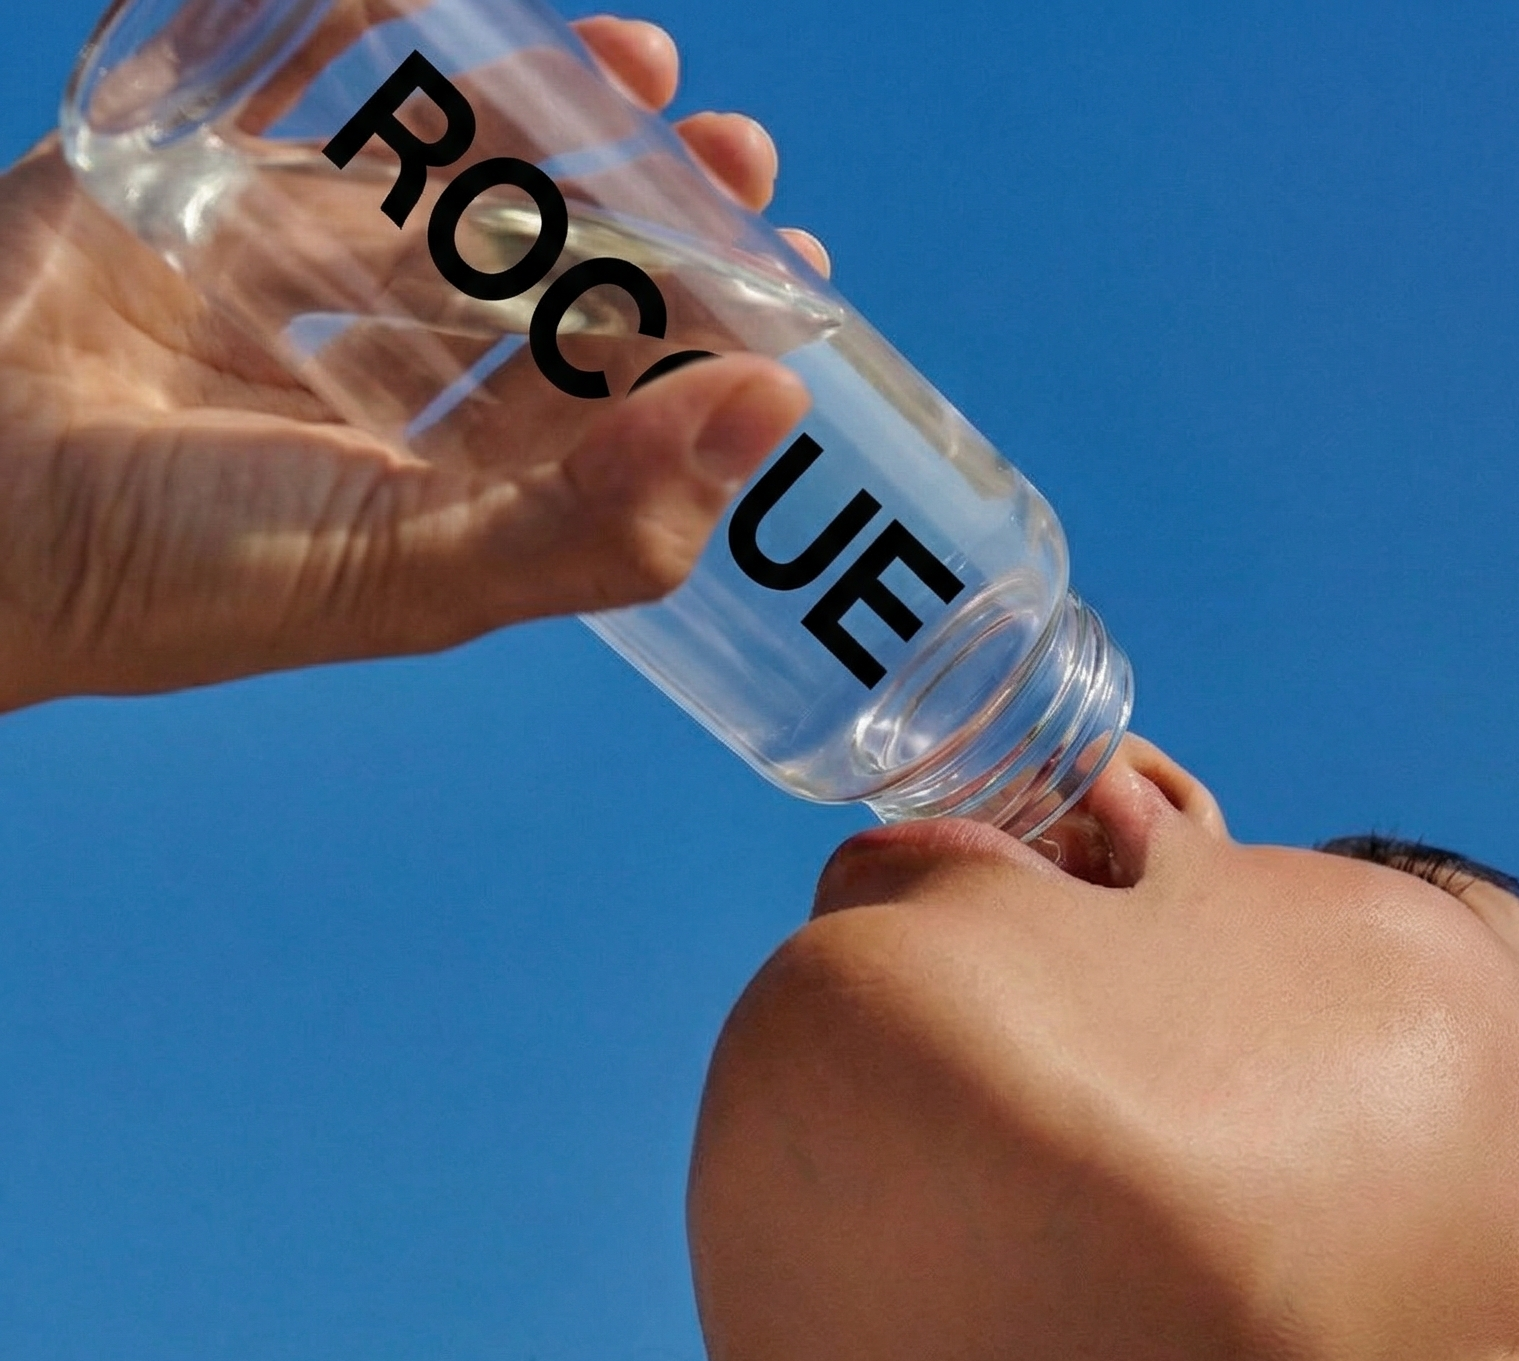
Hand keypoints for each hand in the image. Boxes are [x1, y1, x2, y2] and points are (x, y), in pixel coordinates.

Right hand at [0, 16, 822, 712]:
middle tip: (732, 146)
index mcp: (430, 489)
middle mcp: (356, 388)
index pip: (593, 402)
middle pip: (525, 282)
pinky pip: (248, 78)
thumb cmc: (185, 572)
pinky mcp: (154, 189)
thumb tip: (772, 410)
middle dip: (630, 212)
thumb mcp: (420, 572)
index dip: (692, 337)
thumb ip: (598, 519)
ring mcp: (252, 281)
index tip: (790, 272)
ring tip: (635, 52)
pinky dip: (319, 22)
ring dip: (523, 115)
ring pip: (414, 178)